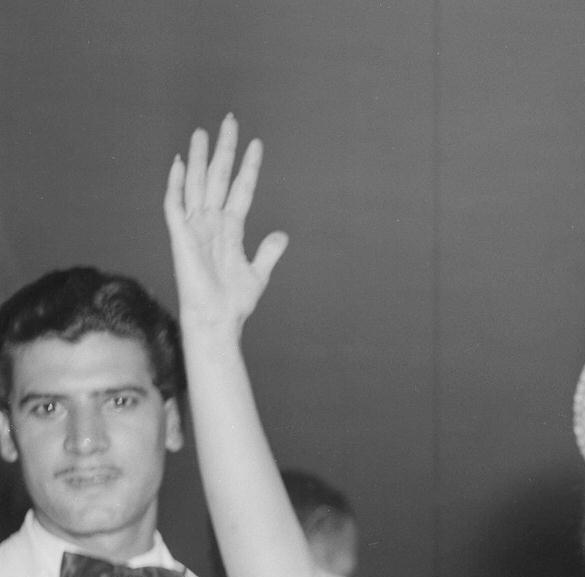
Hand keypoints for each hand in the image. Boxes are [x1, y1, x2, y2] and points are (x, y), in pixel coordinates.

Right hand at [163, 114, 287, 332]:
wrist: (217, 319)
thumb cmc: (233, 302)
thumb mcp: (257, 274)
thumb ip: (268, 252)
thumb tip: (282, 235)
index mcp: (230, 228)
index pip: (241, 189)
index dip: (248, 167)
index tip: (256, 145)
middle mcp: (211, 222)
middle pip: (218, 178)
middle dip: (224, 150)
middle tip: (230, 121)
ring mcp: (195, 227)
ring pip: (197, 184)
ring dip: (200, 158)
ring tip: (204, 132)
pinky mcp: (181, 237)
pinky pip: (175, 205)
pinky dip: (176, 184)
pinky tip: (180, 164)